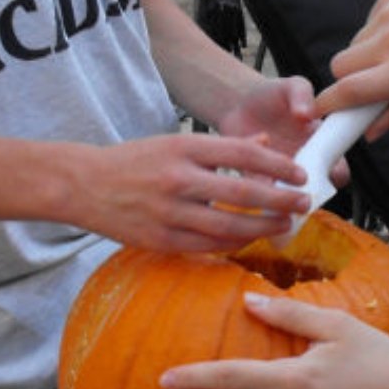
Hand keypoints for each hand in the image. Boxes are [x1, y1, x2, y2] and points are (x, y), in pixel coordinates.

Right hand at [74, 131, 310, 251]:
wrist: (83, 184)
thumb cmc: (137, 160)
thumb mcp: (178, 141)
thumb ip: (223, 146)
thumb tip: (266, 144)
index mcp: (185, 148)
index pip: (244, 154)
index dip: (278, 165)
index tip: (301, 174)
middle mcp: (179, 179)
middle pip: (243, 192)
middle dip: (281, 200)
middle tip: (304, 203)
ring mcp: (169, 212)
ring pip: (229, 226)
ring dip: (263, 227)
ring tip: (284, 225)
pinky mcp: (160, 240)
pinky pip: (208, 246)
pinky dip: (234, 244)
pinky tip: (251, 239)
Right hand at [316, 0, 388, 132]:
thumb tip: (372, 131)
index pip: (348, 91)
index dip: (328, 106)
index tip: (324, 113)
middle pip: (339, 68)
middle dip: (348, 81)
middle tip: (373, 85)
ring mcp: (388, 15)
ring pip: (353, 45)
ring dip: (366, 57)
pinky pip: (367, 25)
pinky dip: (379, 35)